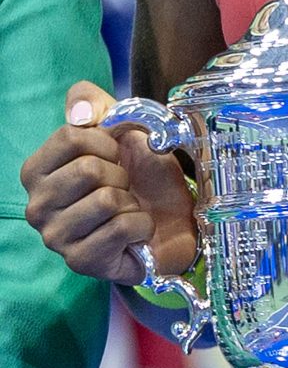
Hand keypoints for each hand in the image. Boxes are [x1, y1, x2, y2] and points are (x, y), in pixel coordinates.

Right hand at [18, 80, 197, 285]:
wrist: (171, 220)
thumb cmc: (141, 176)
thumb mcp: (123, 131)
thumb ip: (96, 106)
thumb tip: (79, 112)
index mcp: (36, 172)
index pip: (70, 137)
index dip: (107, 141)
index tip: (115, 154)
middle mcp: (36, 206)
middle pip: (87, 169)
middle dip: (120, 174)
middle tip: (123, 186)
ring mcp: (55, 237)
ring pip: (106, 200)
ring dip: (131, 201)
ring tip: (127, 208)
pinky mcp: (80, 261)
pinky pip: (121, 228)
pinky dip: (140, 225)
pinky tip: (134, 231)